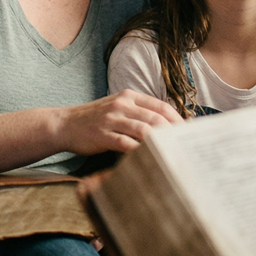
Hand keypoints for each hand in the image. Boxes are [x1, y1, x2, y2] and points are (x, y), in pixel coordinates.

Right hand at [54, 90, 182, 155]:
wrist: (64, 124)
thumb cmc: (95, 120)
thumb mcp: (118, 109)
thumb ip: (139, 114)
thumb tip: (166, 126)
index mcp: (129, 96)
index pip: (161, 106)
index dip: (178, 119)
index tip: (191, 132)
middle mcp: (122, 104)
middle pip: (156, 118)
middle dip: (174, 133)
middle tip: (186, 147)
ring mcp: (112, 119)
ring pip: (144, 130)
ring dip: (161, 143)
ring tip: (174, 155)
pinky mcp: (103, 135)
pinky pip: (127, 144)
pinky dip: (141, 152)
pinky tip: (151, 160)